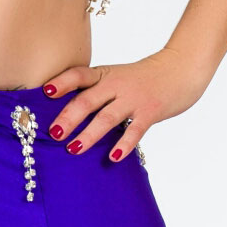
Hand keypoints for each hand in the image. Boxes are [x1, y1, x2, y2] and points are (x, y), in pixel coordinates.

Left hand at [39, 48, 206, 161]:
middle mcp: (117, 85)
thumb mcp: (117, 77)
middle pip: (88, 100)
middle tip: (53, 133)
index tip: (45, 92)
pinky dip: (123, 145)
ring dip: (89, 134)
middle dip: (69, 118)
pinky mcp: (150, 112)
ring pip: (107, 118)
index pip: (79, 75)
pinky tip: (113, 157)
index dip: (62, 82)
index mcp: (105, 75)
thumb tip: (67, 116)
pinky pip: (134, 131)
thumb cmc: (143, 77)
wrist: (181, 68)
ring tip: (74, 149)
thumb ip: (97, 92)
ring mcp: (134, 99)